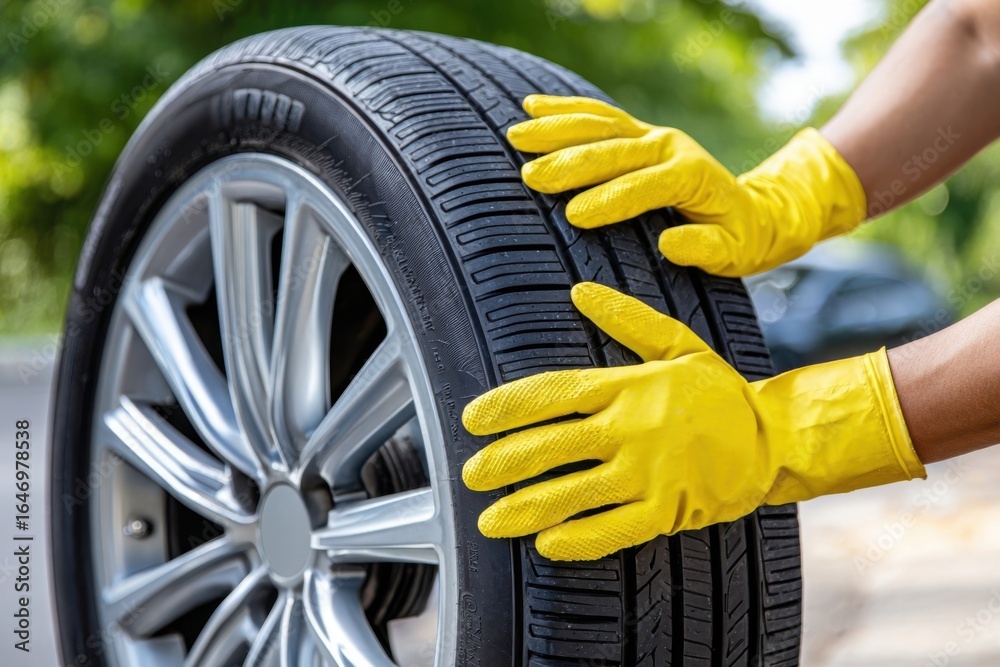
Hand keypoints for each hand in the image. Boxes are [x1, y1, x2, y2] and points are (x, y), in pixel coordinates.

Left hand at [461, 283, 924, 560]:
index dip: (506, 407)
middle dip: (504, 462)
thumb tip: (580, 291)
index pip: (552, 393)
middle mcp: (631, 428)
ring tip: (489, 520)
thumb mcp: (678, 344)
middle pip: (551, 445)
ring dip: (527, 508)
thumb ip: (627, 319)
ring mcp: (649, 472)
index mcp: (628, 386)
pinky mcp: (668, 509)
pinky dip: (579, 538)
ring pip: (574, 493)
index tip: (470, 420)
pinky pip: (614, 530)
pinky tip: (547, 545)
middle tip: (469, 476)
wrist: (775, 438)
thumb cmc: (720, 392)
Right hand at [507, 95, 867, 276]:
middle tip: (532, 177)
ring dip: (557, 129)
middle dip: (571, 162)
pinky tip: (533, 106)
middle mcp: (670, 146)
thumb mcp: (732, 254)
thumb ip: (705, 249)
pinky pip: (599, 115)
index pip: (646, 186)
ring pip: (601, 124)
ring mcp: (652, 135)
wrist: (751, 211)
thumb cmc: (736, 240)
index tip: (574, 216)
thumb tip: (671, 243)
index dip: (611, 200)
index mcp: (692, 176)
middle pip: (615, 150)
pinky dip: (566, 109)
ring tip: (517, 136)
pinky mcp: (638, 133)